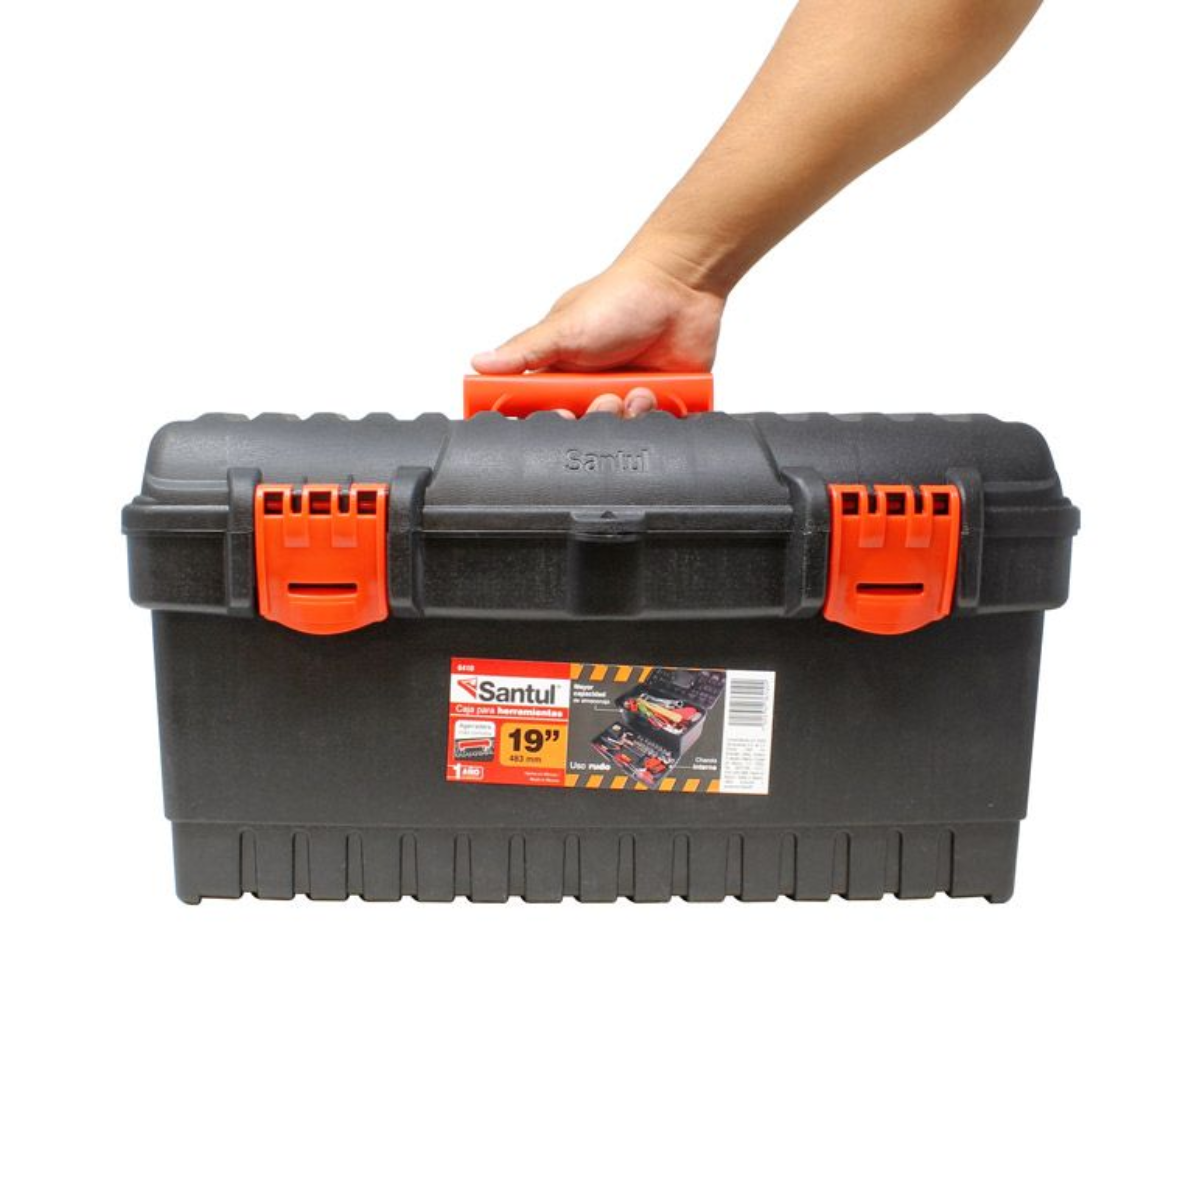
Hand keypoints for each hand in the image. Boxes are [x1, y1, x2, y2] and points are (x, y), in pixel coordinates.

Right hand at [471, 252, 724, 416]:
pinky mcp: (658, 401)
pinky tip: (657, 392)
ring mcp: (624, 394)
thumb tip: (480, 362)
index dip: (548, 422)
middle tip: (604, 397)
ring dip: (628, 415)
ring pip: (619, 432)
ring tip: (637, 389)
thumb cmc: (621, 297)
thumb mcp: (564, 327)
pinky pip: (653, 428)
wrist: (681, 286)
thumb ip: (524, 350)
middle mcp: (591, 387)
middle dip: (595, 418)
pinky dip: (656, 416)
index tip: (559, 417)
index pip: (541, 411)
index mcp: (561, 371)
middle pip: (584, 429)